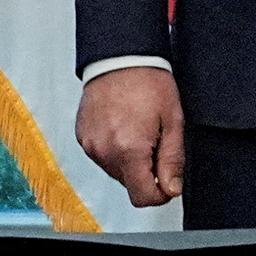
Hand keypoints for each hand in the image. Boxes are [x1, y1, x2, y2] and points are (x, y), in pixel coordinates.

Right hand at [77, 68, 185, 209]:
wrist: (119, 57)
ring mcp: (90, 145)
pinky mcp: (82, 137)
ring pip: (115, 171)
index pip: (142, 198)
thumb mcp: (173, 121)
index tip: (167, 182)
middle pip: (129, 184)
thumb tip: (171, 189)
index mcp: (129, 150)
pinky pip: (102, 156)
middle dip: (146, 172)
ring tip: (138, 129)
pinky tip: (124, 126)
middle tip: (156, 141)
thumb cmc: (148, 82)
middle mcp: (104, 151)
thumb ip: (172, 160)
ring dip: (129, 160)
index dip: (160, 194)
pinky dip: (114, 149)